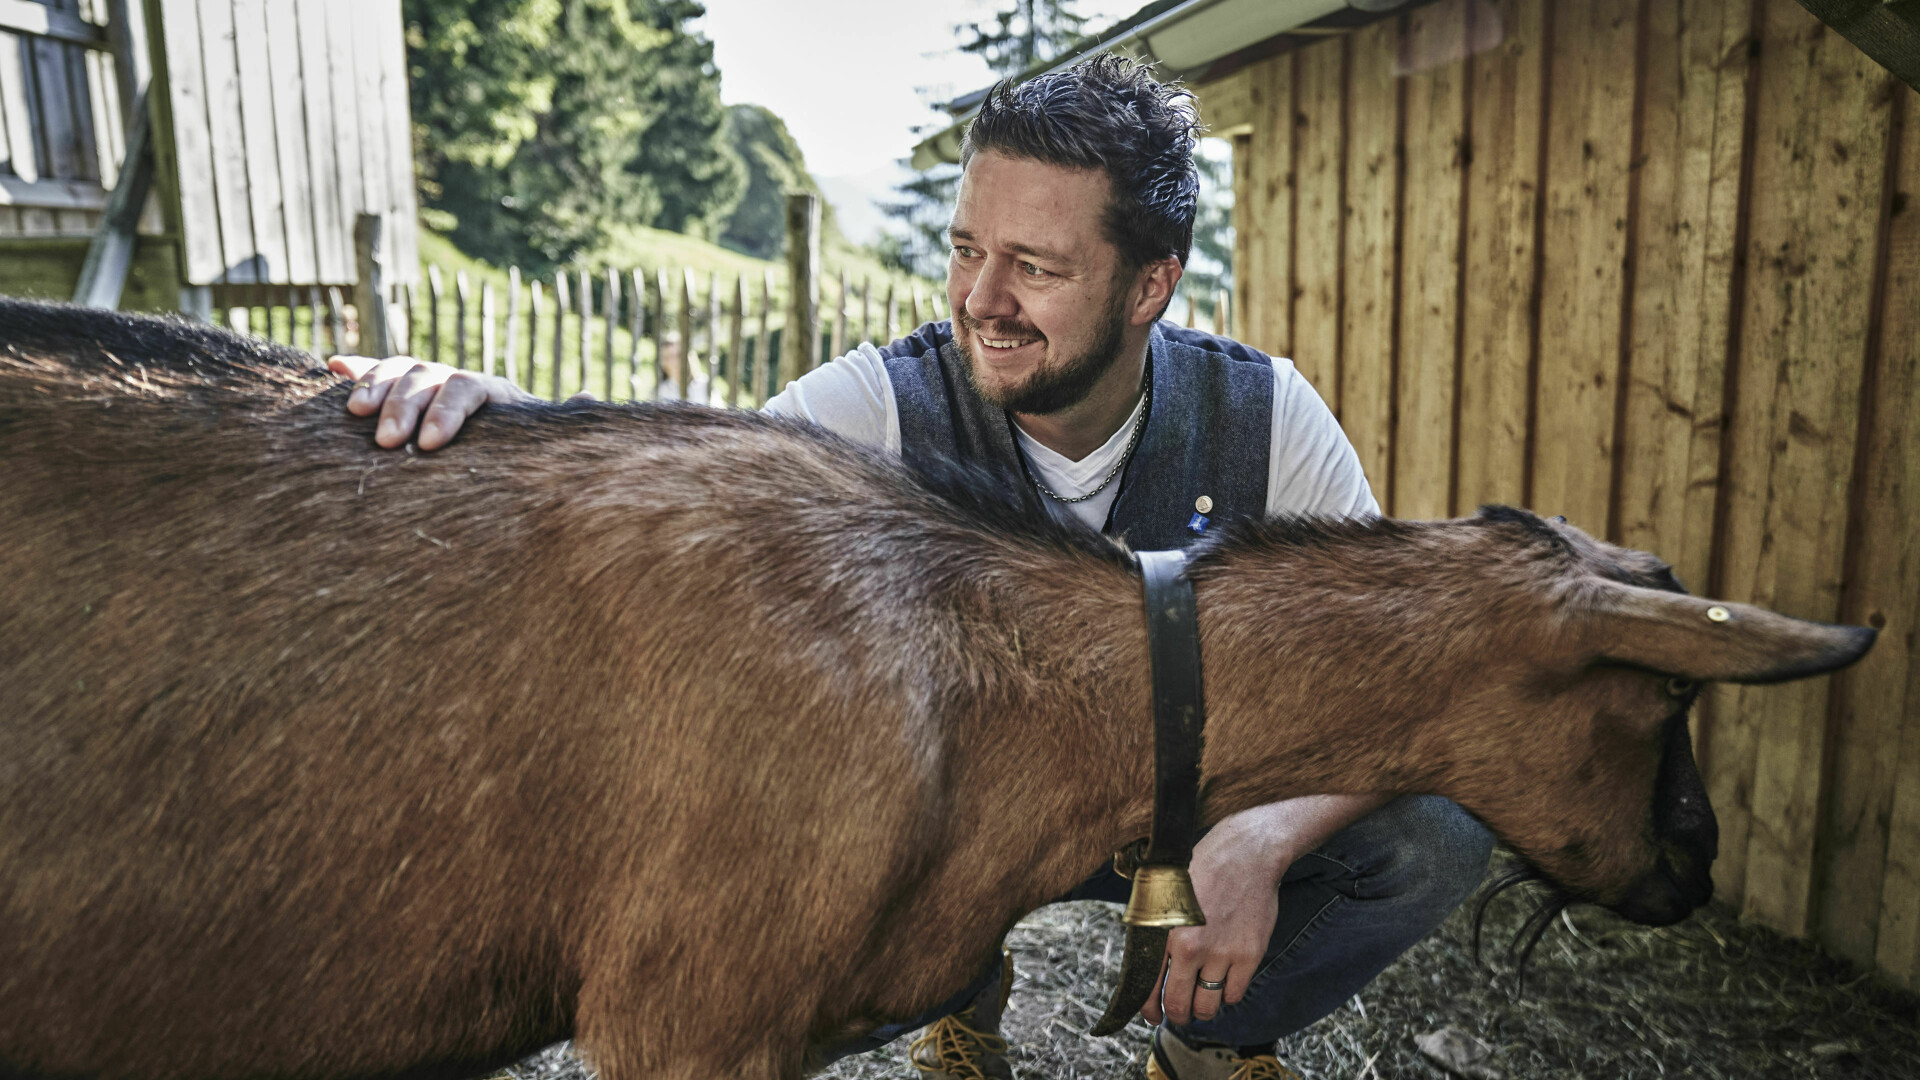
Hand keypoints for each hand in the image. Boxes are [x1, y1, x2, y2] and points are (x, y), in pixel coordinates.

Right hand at [328, 356, 585, 449]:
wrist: (506, 452)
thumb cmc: (523, 453)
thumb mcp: (543, 441)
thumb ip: (563, 421)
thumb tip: (589, 397)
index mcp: (492, 392)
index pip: (467, 389)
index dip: (446, 412)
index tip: (428, 445)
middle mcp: (457, 380)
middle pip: (427, 377)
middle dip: (403, 406)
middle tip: (385, 442)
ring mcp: (427, 383)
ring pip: (398, 371)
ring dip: (375, 388)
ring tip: (353, 414)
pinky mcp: (401, 394)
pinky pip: (376, 374)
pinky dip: (356, 371)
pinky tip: (331, 368)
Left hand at [1139, 793, 1385, 1026]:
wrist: (1246, 853)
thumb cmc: (1201, 868)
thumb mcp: (1163, 893)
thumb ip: (1153, 929)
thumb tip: (1146, 965)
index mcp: (1163, 931)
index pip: (1149, 987)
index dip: (1149, 1009)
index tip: (1153, 1015)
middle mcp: (1191, 947)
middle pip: (1179, 1004)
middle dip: (1176, 1014)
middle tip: (1178, 1012)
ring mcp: (1222, 953)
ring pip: (1208, 1005)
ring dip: (1202, 1008)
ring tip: (1201, 1000)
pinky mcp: (1249, 954)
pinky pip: (1235, 994)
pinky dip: (1228, 994)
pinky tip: (1224, 982)